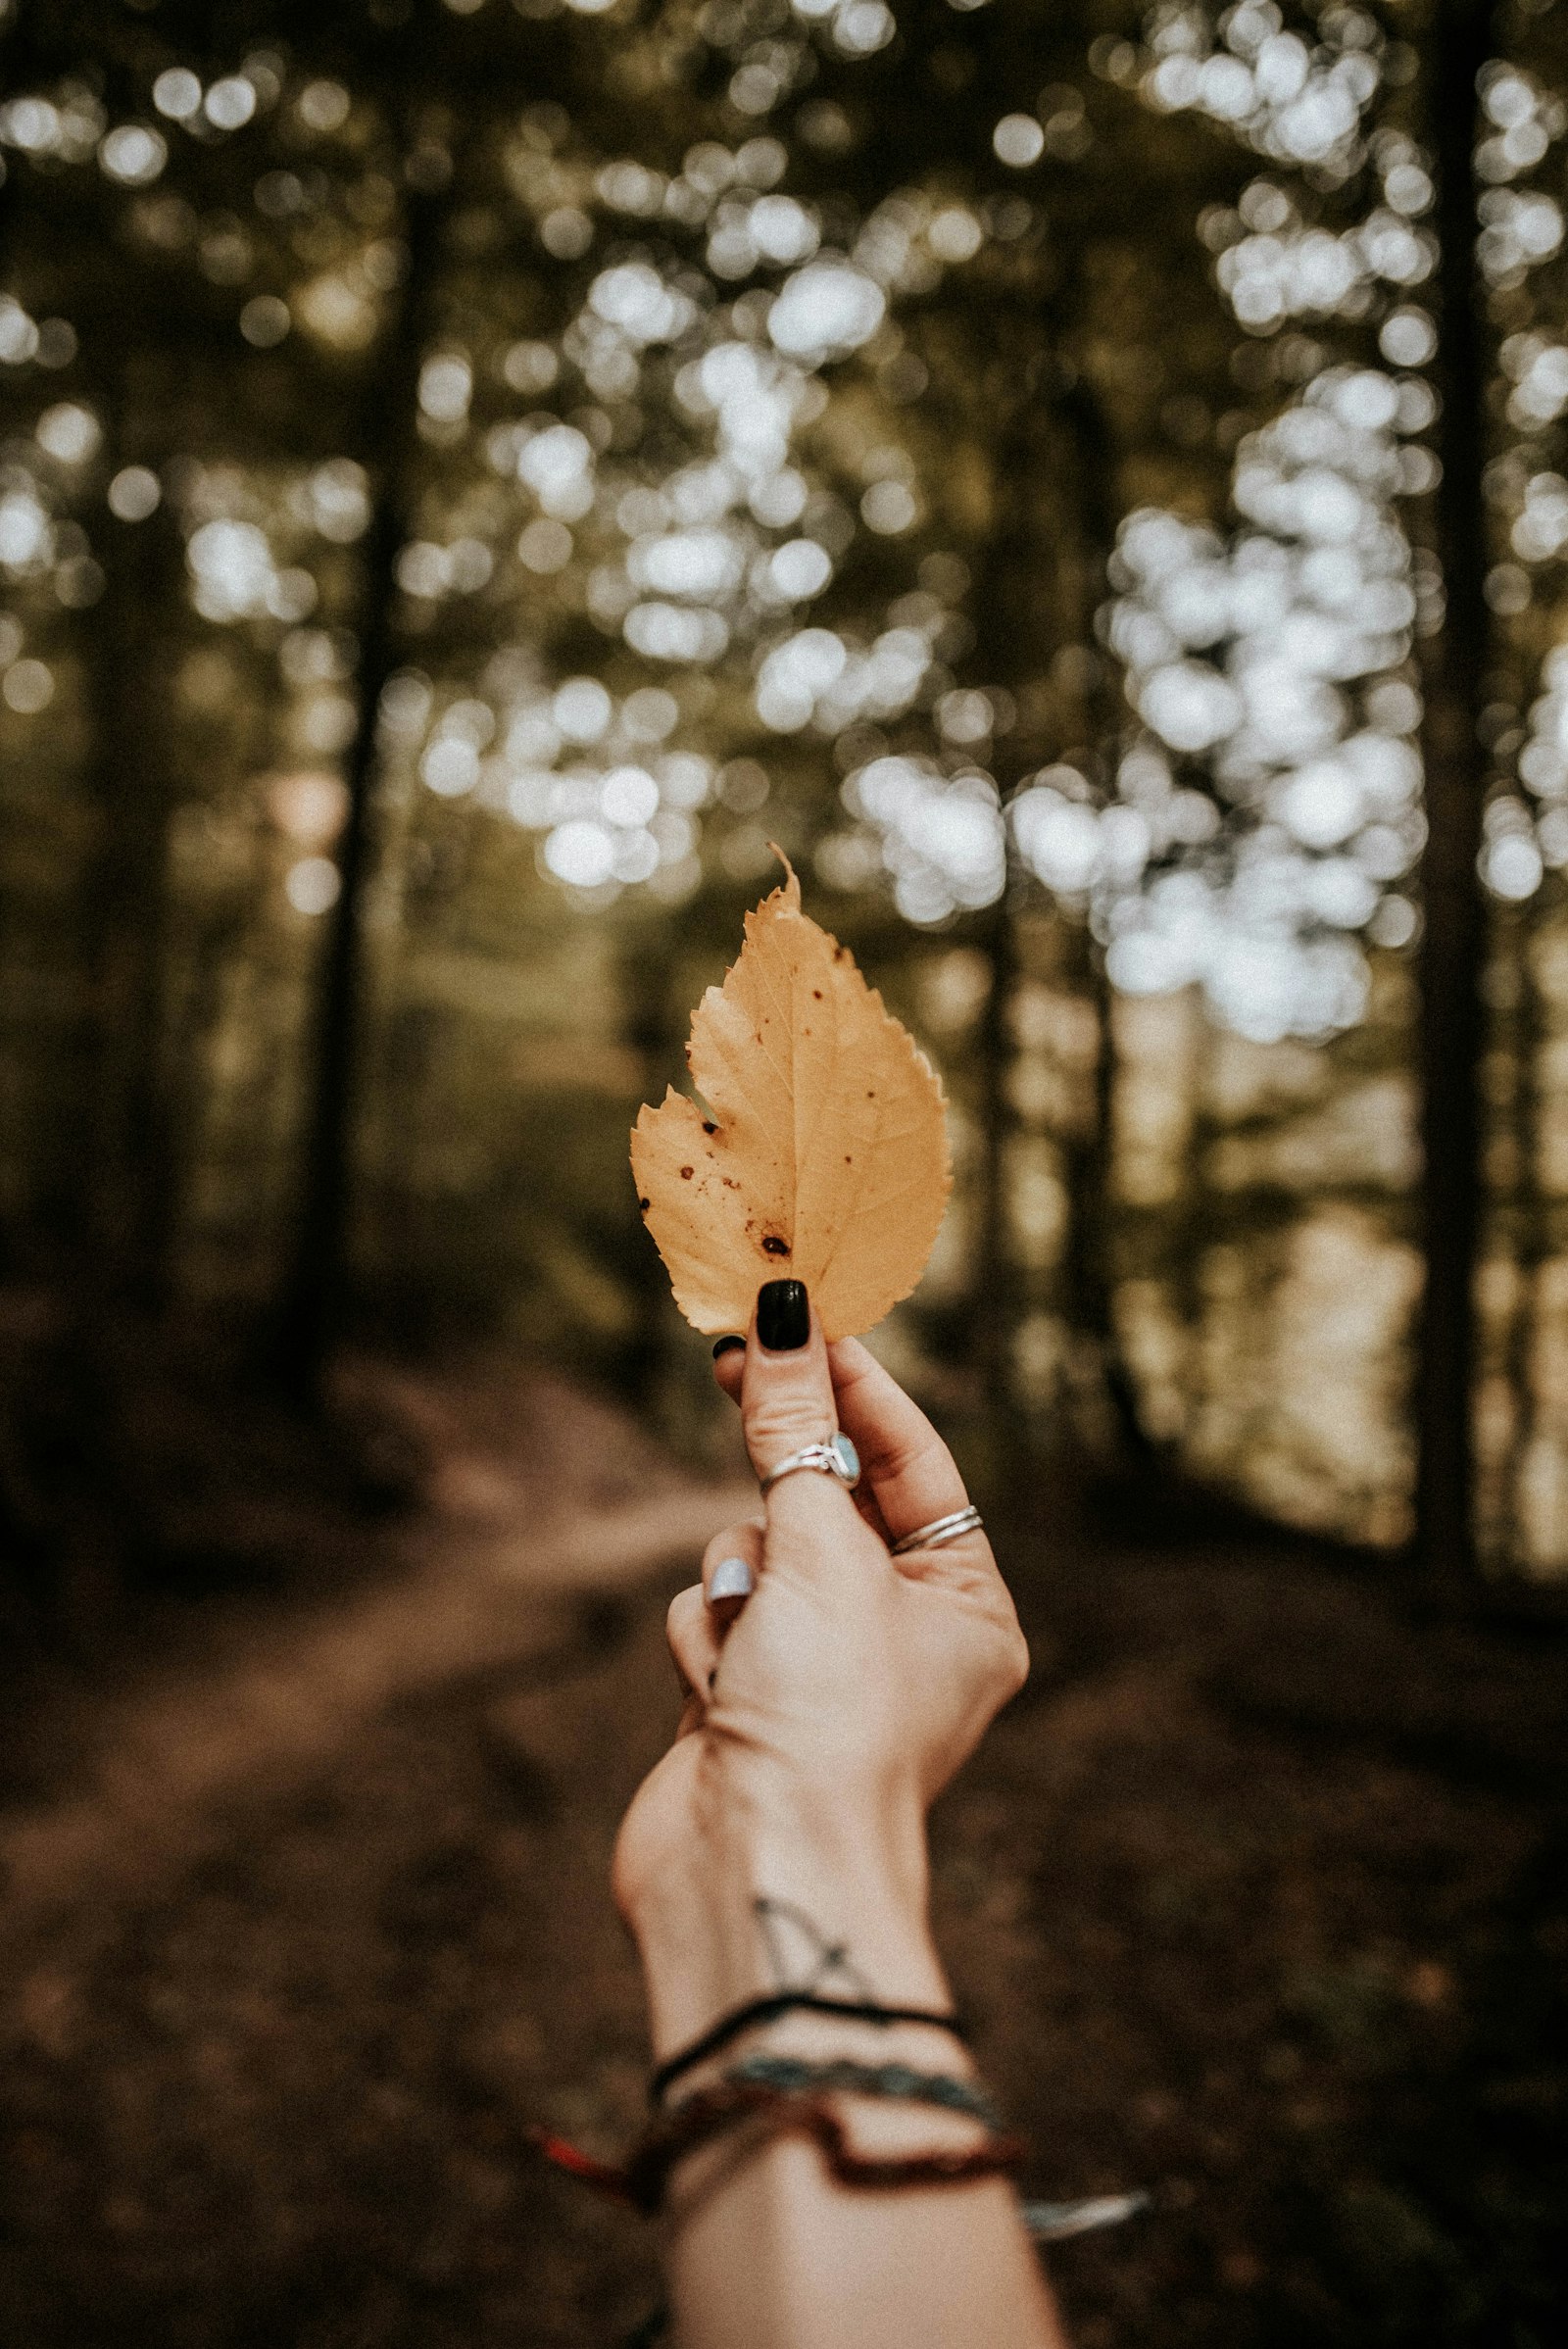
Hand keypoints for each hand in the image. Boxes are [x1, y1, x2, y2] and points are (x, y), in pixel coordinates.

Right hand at [613, 1279, 1028, 2055]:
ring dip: (740, 1578)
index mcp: (967, 1604)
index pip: (913, 1461)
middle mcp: (902, 1635)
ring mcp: (820, 1669)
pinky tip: (719, 1696)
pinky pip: (714, 1613)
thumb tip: (784, 1318)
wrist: (757, 1875)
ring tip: (754, 1642)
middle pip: (828, 1501)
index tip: (798, 1313)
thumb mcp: (820, 1552)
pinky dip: (707, 1639)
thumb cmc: (826, 1716)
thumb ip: (793, 1431)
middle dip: (784, 1474)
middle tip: (733, 1356)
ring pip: (754, 1552)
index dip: (854, 1386)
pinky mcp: (746, 1700)